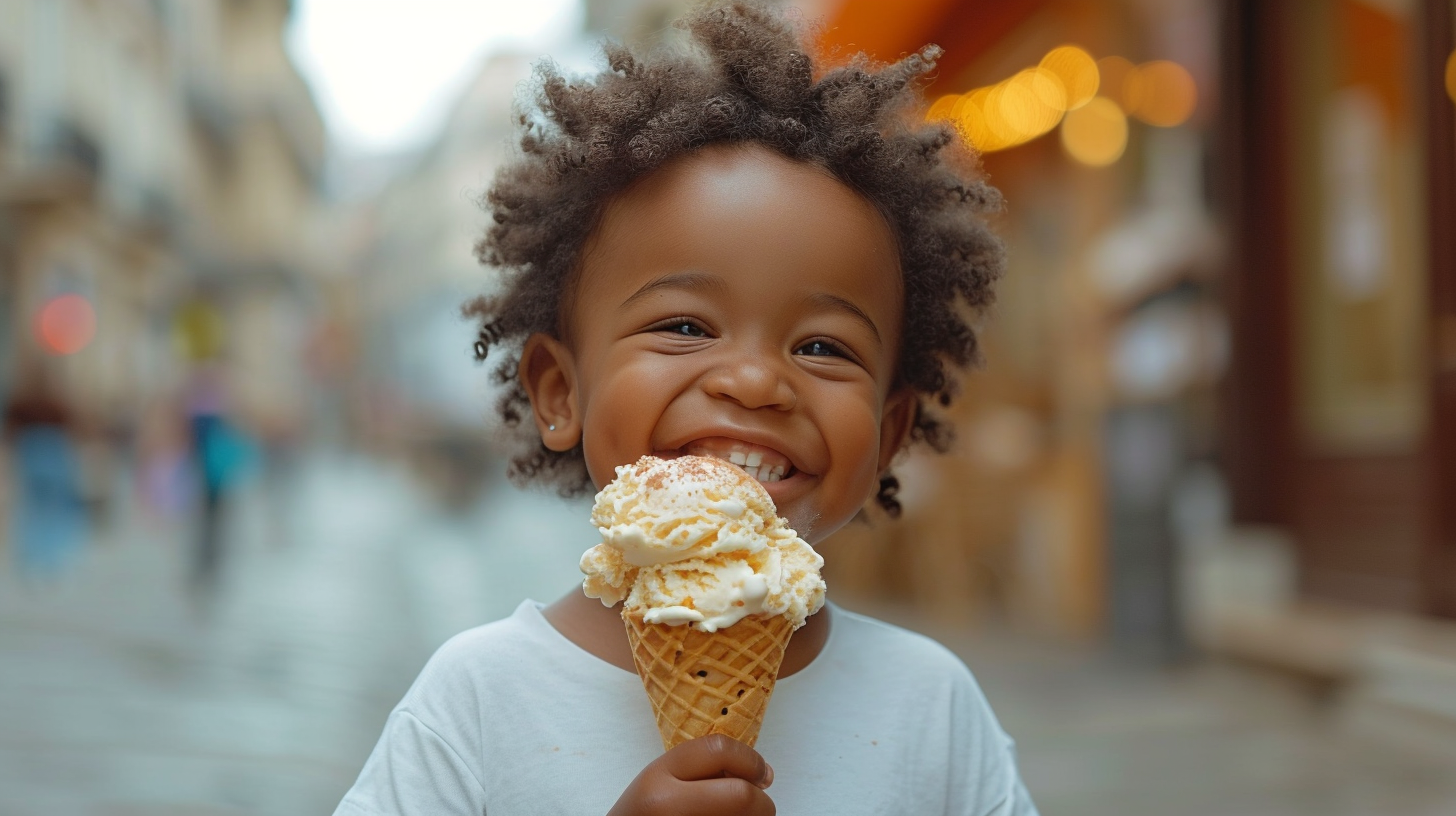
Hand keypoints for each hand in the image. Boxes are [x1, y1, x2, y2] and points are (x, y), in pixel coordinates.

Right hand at [607, 734, 775, 815]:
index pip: (719, 751)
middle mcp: (669, 806)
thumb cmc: (645, 811)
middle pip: (741, 795)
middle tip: (760, 803)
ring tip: (735, 815)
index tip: (761, 772)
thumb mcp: (661, 776)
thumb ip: (702, 766)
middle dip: (761, 800)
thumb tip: (763, 773)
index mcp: (659, 777)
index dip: (751, 760)